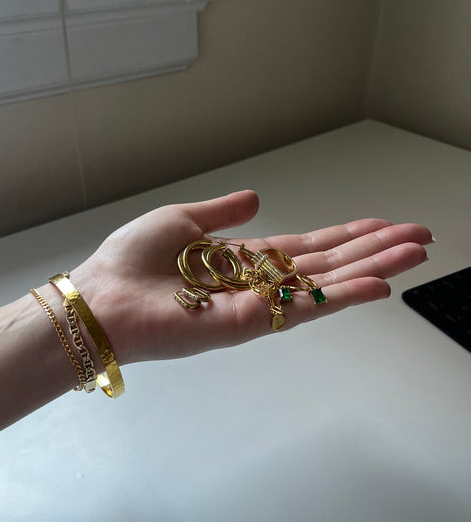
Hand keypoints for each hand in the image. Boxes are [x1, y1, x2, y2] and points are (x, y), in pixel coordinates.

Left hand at [72, 191, 431, 364]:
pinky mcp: (253, 323)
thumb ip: (223, 214)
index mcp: (243, 260)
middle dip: (374, 249)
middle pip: (328, 263)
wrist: (104, 297)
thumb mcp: (182, 221)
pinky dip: (345, 295)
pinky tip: (380, 281)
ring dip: (374, 266)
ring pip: (328, 284)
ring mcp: (260, 305)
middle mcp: (259, 284)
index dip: (345, 234)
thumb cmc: (133, 261)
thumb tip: (255, 197)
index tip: (380, 222)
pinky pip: (307, 308)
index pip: (307, 246)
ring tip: (415, 251)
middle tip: (418, 236)